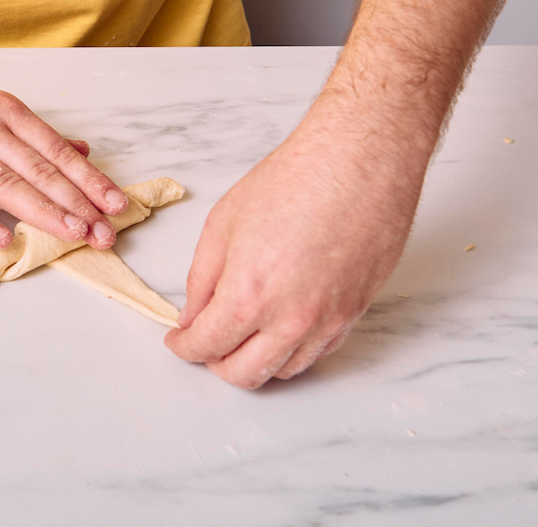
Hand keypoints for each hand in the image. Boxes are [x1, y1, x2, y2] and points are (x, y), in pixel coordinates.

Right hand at [0, 63, 128, 248]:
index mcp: (2, 110)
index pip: (54, 150)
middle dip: (77, 203)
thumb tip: (79, 150)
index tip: (116, 203)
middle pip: (37, 169)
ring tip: (72, 234)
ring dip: (43, 211)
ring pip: (5, 183)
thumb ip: (30, 132)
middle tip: (104, 231)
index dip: (88, 179)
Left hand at [164, 109, 426, 388]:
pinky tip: (278, 329)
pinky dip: (291, 351)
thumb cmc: (294, 181)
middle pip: (243, 374)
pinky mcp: (354, 313)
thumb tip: (193, 315)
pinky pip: (317, 353)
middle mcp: (289, 319)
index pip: (206, 346)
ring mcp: (327, 321)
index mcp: (249, 296)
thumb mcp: (222, 224)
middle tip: (206, 341)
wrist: (358, 163)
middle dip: (215, 362)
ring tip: (242, 335)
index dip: (184, 347)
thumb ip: (202, 280)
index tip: (179, 340)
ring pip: (283, 370)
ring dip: (255, 361)